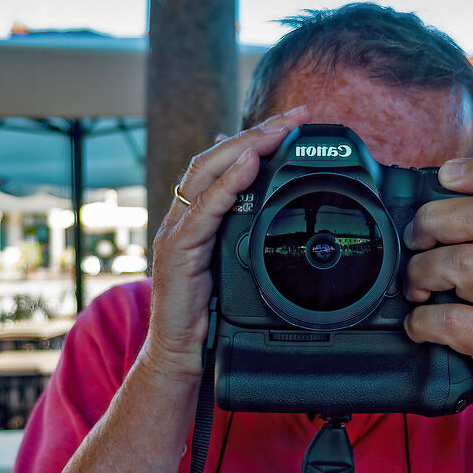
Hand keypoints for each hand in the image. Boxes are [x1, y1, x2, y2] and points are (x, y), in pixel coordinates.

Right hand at [140, 108, 307, 381]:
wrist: (181, 357)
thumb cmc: (208, 315)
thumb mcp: (236, 265)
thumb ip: (248, 232)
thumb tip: (270, 204)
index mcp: (199, 216)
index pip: (225, 161)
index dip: (258, 136)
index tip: (297, 120)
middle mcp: (184, 217)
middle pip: (215, 157)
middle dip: (258, 132)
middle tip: (297, 116)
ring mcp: (176, 232)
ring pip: (206, 174)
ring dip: (246, 147)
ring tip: (277, 131)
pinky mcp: (176, 253)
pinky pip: (202, 211)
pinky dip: (226, 185)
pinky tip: (247, 166)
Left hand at [400, 157, 472, 460]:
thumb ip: (460, 247)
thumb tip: (404, 220)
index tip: (445, 174)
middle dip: (434, 221)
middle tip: (414, 244)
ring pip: (468, 263)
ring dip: (424, 273)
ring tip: (414, 291)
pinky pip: (457, 320)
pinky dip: (425, 322)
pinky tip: (419, 329)